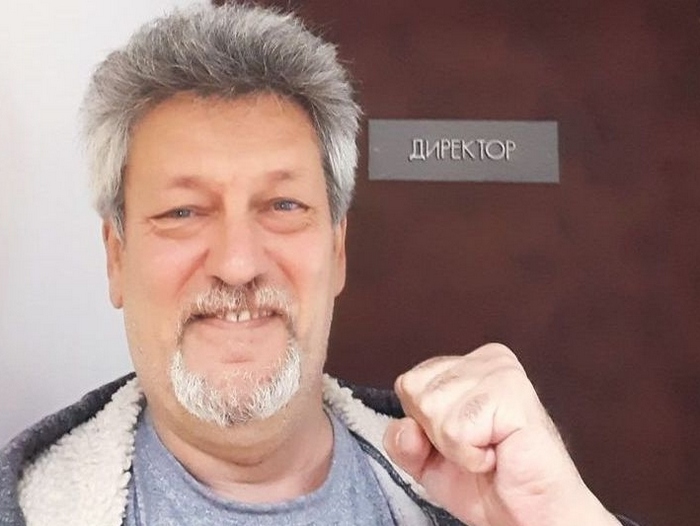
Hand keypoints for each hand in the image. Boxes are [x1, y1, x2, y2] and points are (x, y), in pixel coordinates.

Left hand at [383, 343, 619, 525]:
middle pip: (416, 393)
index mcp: (468, 363)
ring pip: (433, 409)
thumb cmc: (489, 483)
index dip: (424, 425)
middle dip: (439, 435)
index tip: (461, 439)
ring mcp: (501, 372)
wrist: (533, 515)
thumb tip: (406, 427)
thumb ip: (402, 441)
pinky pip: (456, 429)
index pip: (408, 383)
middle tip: (478, 447)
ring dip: (457, 447)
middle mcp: (487, 358)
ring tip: (490, 450)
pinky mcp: (512, 394)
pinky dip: (471, 455)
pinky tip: (498, 454)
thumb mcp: (427, 461)